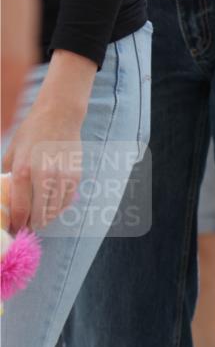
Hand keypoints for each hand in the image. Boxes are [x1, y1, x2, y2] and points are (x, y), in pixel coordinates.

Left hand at [2, 49, 92, 230]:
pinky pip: (67, 200)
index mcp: (23, 171)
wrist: (59, 117)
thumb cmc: (32, 133)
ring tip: (40, 218)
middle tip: (27, 227)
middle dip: (32, 224)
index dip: (16, 223)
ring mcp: (62, 178)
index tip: (14, 229)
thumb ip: (9, 176)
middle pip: (39, 214)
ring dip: (47, 217)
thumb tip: (6, 196)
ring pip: (56, 210)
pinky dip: (59, 207)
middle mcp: (44, 177)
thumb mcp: (12, 153)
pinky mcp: (75, 176)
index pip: (19, 209)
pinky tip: (52, 206)